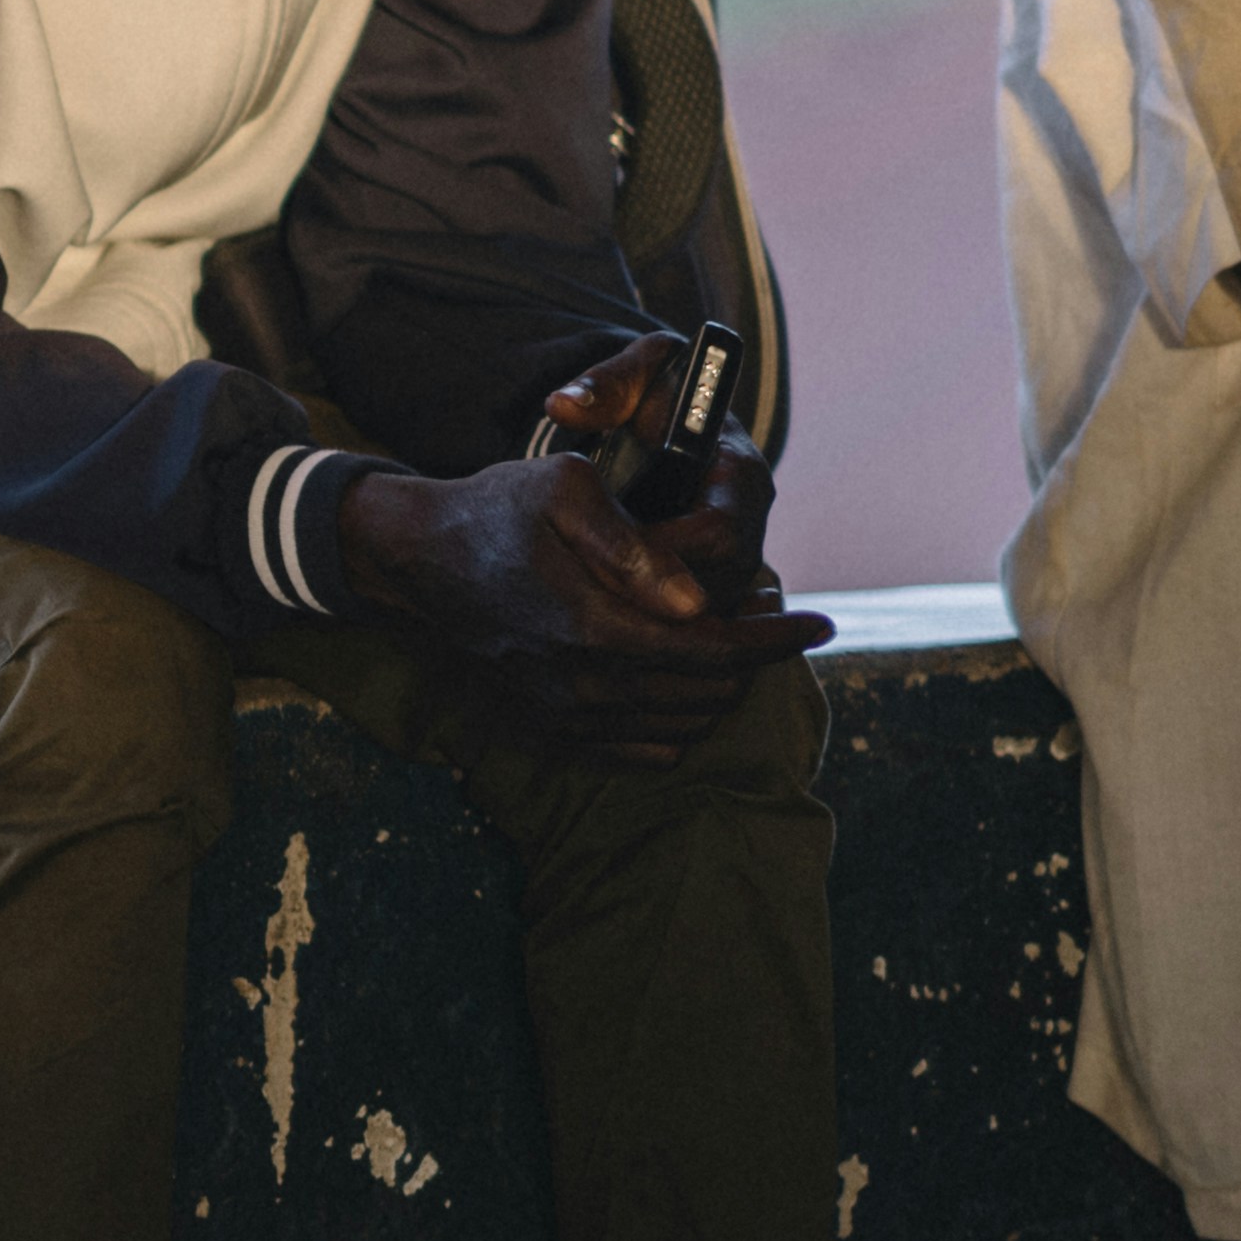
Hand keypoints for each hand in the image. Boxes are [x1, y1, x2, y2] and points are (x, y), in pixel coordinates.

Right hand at [330, 356, 829, 763]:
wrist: (417, 557)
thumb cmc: (497, 509)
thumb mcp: (565, 491)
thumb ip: (635, 547)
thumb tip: (695, 603)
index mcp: (592, 625)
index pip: (714, 651)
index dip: (776, 640)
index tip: (823, 623)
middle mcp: (581, 683)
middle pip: (706, 692)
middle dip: (753, 657)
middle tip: (768, 615)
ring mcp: (563, 713)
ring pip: (681, 723)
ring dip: (720, 688)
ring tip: (729, 642)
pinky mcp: (548, 728)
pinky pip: (641, 750)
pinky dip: (679, 724)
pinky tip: (683, 684)